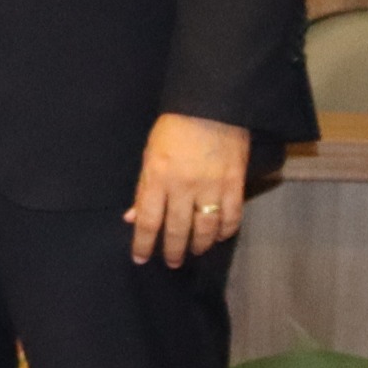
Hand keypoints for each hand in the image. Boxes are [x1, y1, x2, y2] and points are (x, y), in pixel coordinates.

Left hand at [126, 112, 249, 268]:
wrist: (212, 105)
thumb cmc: (174, 129)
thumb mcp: (150, 155)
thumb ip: (143, 188)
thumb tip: (132, 218)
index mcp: (158, 178)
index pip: (147, 220)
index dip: (142, 243)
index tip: (140, 258)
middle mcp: (183, 187)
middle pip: (176, 230)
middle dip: (172, 251)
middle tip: (171, 262)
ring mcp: (211, 187)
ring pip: (205, 229)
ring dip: (199, 245)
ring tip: (194, 252)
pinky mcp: (234, 184)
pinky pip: (231, 217)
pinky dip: (225, 231)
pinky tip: (219, 236)